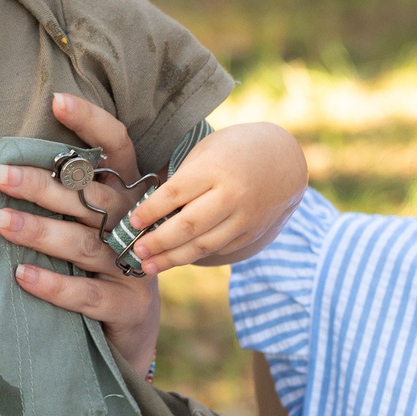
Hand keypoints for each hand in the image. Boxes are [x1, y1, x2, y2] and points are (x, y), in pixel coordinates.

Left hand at [0, 93, 163, 377]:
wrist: (133, 333)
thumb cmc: (98, 265)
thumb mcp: (91, 225)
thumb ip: (66, 196)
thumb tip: (2, 165)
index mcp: (126, 196)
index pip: (116, 149)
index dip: (91, 123)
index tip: (56, 100)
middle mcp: (133, 225)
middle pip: (89, 197)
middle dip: (45, 186)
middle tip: (2, 176)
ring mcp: (134, 267)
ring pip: (83, 244)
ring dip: (41, 232)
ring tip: (1, 223)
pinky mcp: (128, 307)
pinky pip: (88, 295)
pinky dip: (54, 285)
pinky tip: (23, 276)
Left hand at [120, 121, 306, 274]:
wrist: (284, 160)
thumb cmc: (235, 150)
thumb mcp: (207, 150)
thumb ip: (182, 177)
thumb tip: (148, 207)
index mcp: (215, 168)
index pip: (176, 193)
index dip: (151, 211)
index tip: (132, 222)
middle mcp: (231, 195)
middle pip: (188, 225)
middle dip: (158, 242)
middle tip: (135, 251)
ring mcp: (244, 217)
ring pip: (203, 244)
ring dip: (172, 258)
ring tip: (149, 265)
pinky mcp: (251, 233)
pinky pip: (218, 249)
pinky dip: (194, 256)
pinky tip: (175, 259)